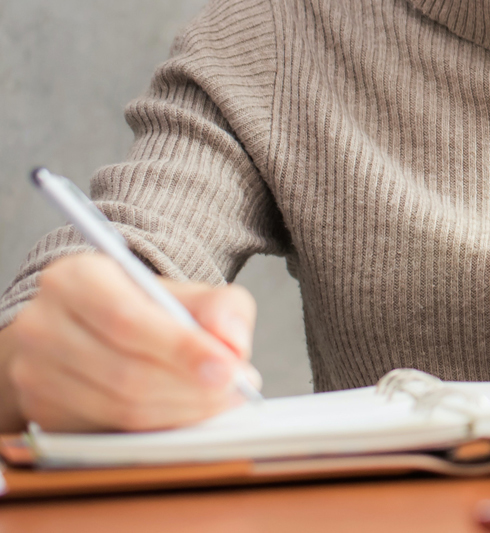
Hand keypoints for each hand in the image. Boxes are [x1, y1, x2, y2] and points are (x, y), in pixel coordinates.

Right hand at [0, 253, 259, 432]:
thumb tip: (232, 342)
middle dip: (190, 387)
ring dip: (180, 410)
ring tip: (219, 399)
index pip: (128, 320)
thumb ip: (220, 308)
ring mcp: (34, 372)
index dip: (182, 350)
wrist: (93, 329)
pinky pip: (109, 428)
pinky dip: (158, 426)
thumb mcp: (186, 293)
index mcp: (75, 279)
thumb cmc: (144, 309)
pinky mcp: (42, 409)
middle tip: (235, 389)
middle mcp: (42, 324)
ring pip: (118, 406)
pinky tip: (186, 412)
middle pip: (125, 371)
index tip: (230, 369)